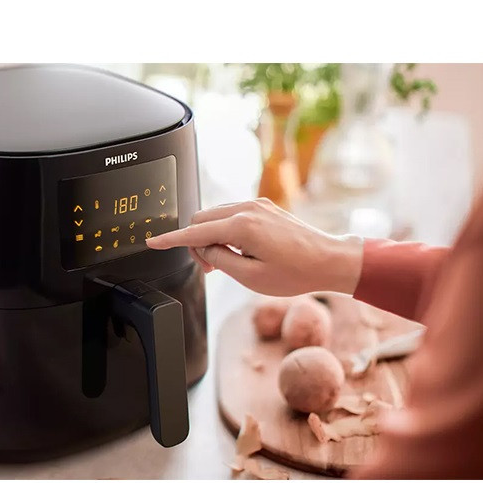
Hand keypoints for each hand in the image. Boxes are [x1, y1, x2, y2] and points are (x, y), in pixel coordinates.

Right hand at [146, 198, 363, 296]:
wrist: (329, 260)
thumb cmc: (296, 273)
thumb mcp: (251, 277)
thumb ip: (220, 260)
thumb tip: (206, 249)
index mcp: (242, 226)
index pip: (195, 232)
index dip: (170, 239)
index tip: (153, 242)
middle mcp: (247, 209)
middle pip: (200, 219)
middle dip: (196, 242)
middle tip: (212, 267)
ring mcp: (256, 204)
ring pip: (214, 215)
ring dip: (211, 236)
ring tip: (228, 260)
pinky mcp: (263, 206)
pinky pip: (230, 213)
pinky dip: (224, 229)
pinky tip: (238, 248)